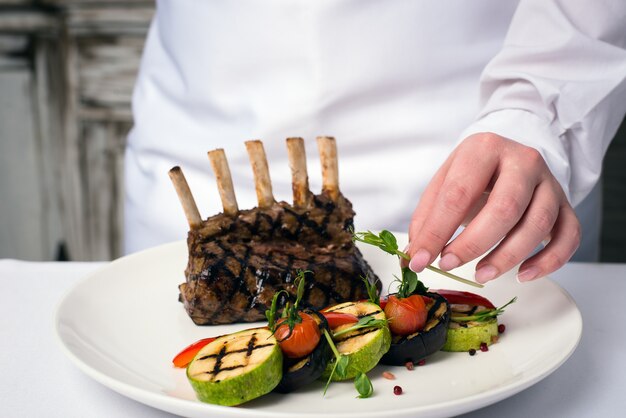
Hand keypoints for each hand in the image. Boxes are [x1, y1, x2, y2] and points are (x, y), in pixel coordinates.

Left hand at [407, 133, 580, 283]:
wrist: (509, 158)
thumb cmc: (473, 175)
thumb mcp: (444, 184)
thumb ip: (427, 218)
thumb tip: (414, 256)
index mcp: (484, 148)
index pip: (458, 193)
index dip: (437, 231)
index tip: (419, 259)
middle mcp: (523, 160)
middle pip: (504, 208)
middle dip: (473, 244)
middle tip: (448, 265)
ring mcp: (549, 182)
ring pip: (537, 224)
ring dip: (506, 257)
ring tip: (480, 275)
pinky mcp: (567, 205)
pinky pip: (569, 236)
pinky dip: (548, 262)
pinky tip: (523, 275)